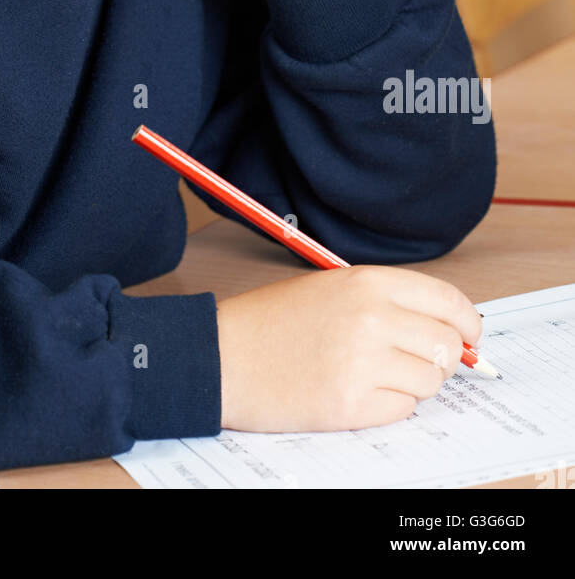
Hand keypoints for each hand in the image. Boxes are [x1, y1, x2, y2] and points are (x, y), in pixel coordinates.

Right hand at [216, 266, 483, 432]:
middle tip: (418, 360)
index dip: (468, 323)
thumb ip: (389, 301)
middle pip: (446, 346)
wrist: (224, 356)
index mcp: (368, 283)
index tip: (470, 335)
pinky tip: (357, 391)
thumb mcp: (333, 288)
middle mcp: (371, 319)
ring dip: (412, 384)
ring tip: (375, 374)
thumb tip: (446, 328)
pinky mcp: (350, 405)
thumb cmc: (273, 321)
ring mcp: (362, 363)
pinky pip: (402, 411)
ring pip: (429, 382)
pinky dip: (388, 407)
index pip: (449, 301)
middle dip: (442, 358)